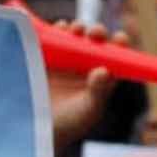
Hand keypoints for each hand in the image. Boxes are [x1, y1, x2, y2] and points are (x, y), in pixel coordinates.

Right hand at [49, 21, 121, 149]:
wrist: (36, 129)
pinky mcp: (45, 56)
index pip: (116, 54)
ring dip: (76, 28)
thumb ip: (99, 92)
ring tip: (75, 29)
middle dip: (97, 32)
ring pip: (73, 35)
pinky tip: (56, 29)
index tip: (119, 39)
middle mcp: (85, 63)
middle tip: (94, 33)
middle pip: (95, 40)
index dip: (120, 43)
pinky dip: (54, 30)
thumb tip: (105, 71)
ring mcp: (65, 58)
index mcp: (102, 75)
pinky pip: (51, 38)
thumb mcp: (88, 110)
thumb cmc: (69, 124)